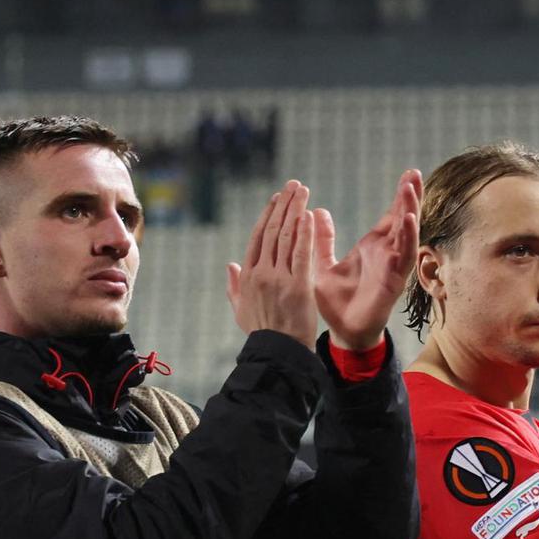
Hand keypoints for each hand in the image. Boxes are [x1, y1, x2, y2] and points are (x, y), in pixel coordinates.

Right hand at [226, 180, 317, 349]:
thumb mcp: (241, 310)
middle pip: (272, 230)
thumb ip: (234, 286)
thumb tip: (230, 265)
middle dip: (283, 204)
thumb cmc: (261, 334)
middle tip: (293, 185)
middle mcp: (260, 273)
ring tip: (302, 191)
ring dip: (295, 210)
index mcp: (247, 276)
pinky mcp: (297, 286)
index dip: (268, 215)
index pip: (258, 237)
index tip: (277, 198)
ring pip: (286, 237)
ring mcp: (278, 279)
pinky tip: (308, 214)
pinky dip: (304, 232)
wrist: (277, 353)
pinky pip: (300, 254)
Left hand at [312, 169, 421, 350]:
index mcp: (373, 247)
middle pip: (404, 219)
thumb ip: (323, 240)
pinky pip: (403, 256)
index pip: (390, 216)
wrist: (342, 332)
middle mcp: (386, 254)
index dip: (399, 196)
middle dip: (410, 196)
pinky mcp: (393, 281)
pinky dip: (406, 237)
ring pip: (407, 234)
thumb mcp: (324, 265)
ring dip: (410, 211)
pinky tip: (408, 219)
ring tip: (411, 188)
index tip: (408, 173)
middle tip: (415, 172)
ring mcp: (392, 267)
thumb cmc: (336, 303)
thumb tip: (316, 212)